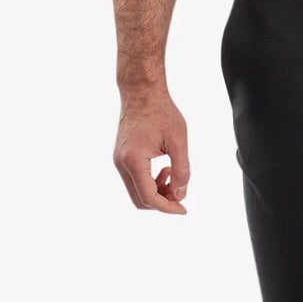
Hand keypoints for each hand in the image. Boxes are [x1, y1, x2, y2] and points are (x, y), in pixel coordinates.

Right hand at [114, 88, 190, 212]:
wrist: (141, 92)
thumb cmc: (161, 112)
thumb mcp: (179, 140)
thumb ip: (182, 169)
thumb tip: (181, 193)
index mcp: (134, 160)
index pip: (148, 197)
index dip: (167, 207)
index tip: (183, 209)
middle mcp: (121, 163)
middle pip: (139, 200)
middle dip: (162, 202)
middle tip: (181, 192)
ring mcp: (118, 161)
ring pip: (136, 191)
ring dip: (157, 191)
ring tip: (174, 175)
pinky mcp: (121, 157)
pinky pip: (134, 179)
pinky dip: (150, 182)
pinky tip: (164, 169)